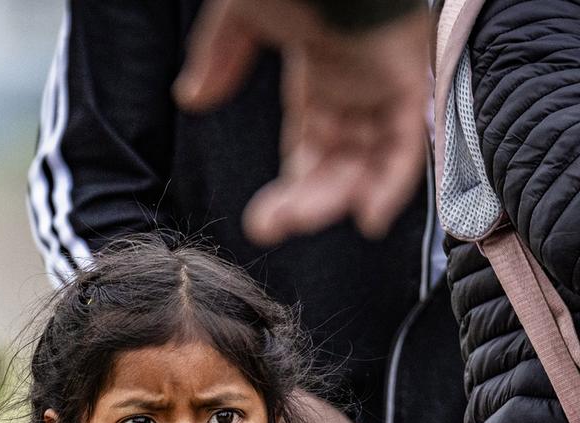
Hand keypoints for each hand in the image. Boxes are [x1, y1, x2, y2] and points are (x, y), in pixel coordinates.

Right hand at [173, 0, 429, 245]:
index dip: (293, 185)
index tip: (263, 221)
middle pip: (336, 162)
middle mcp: (354, 87)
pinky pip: (405, 144)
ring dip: (336, 197)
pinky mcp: (407, 82)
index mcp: (319, 72)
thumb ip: (219, 57)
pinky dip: (391, 183)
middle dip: (305, 201)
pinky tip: (369, 217)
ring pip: (366, 160)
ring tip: (298, 221)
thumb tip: (190, 97)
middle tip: (268, 227)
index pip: (310, 146)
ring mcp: (382, 86)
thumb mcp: (241, 15)